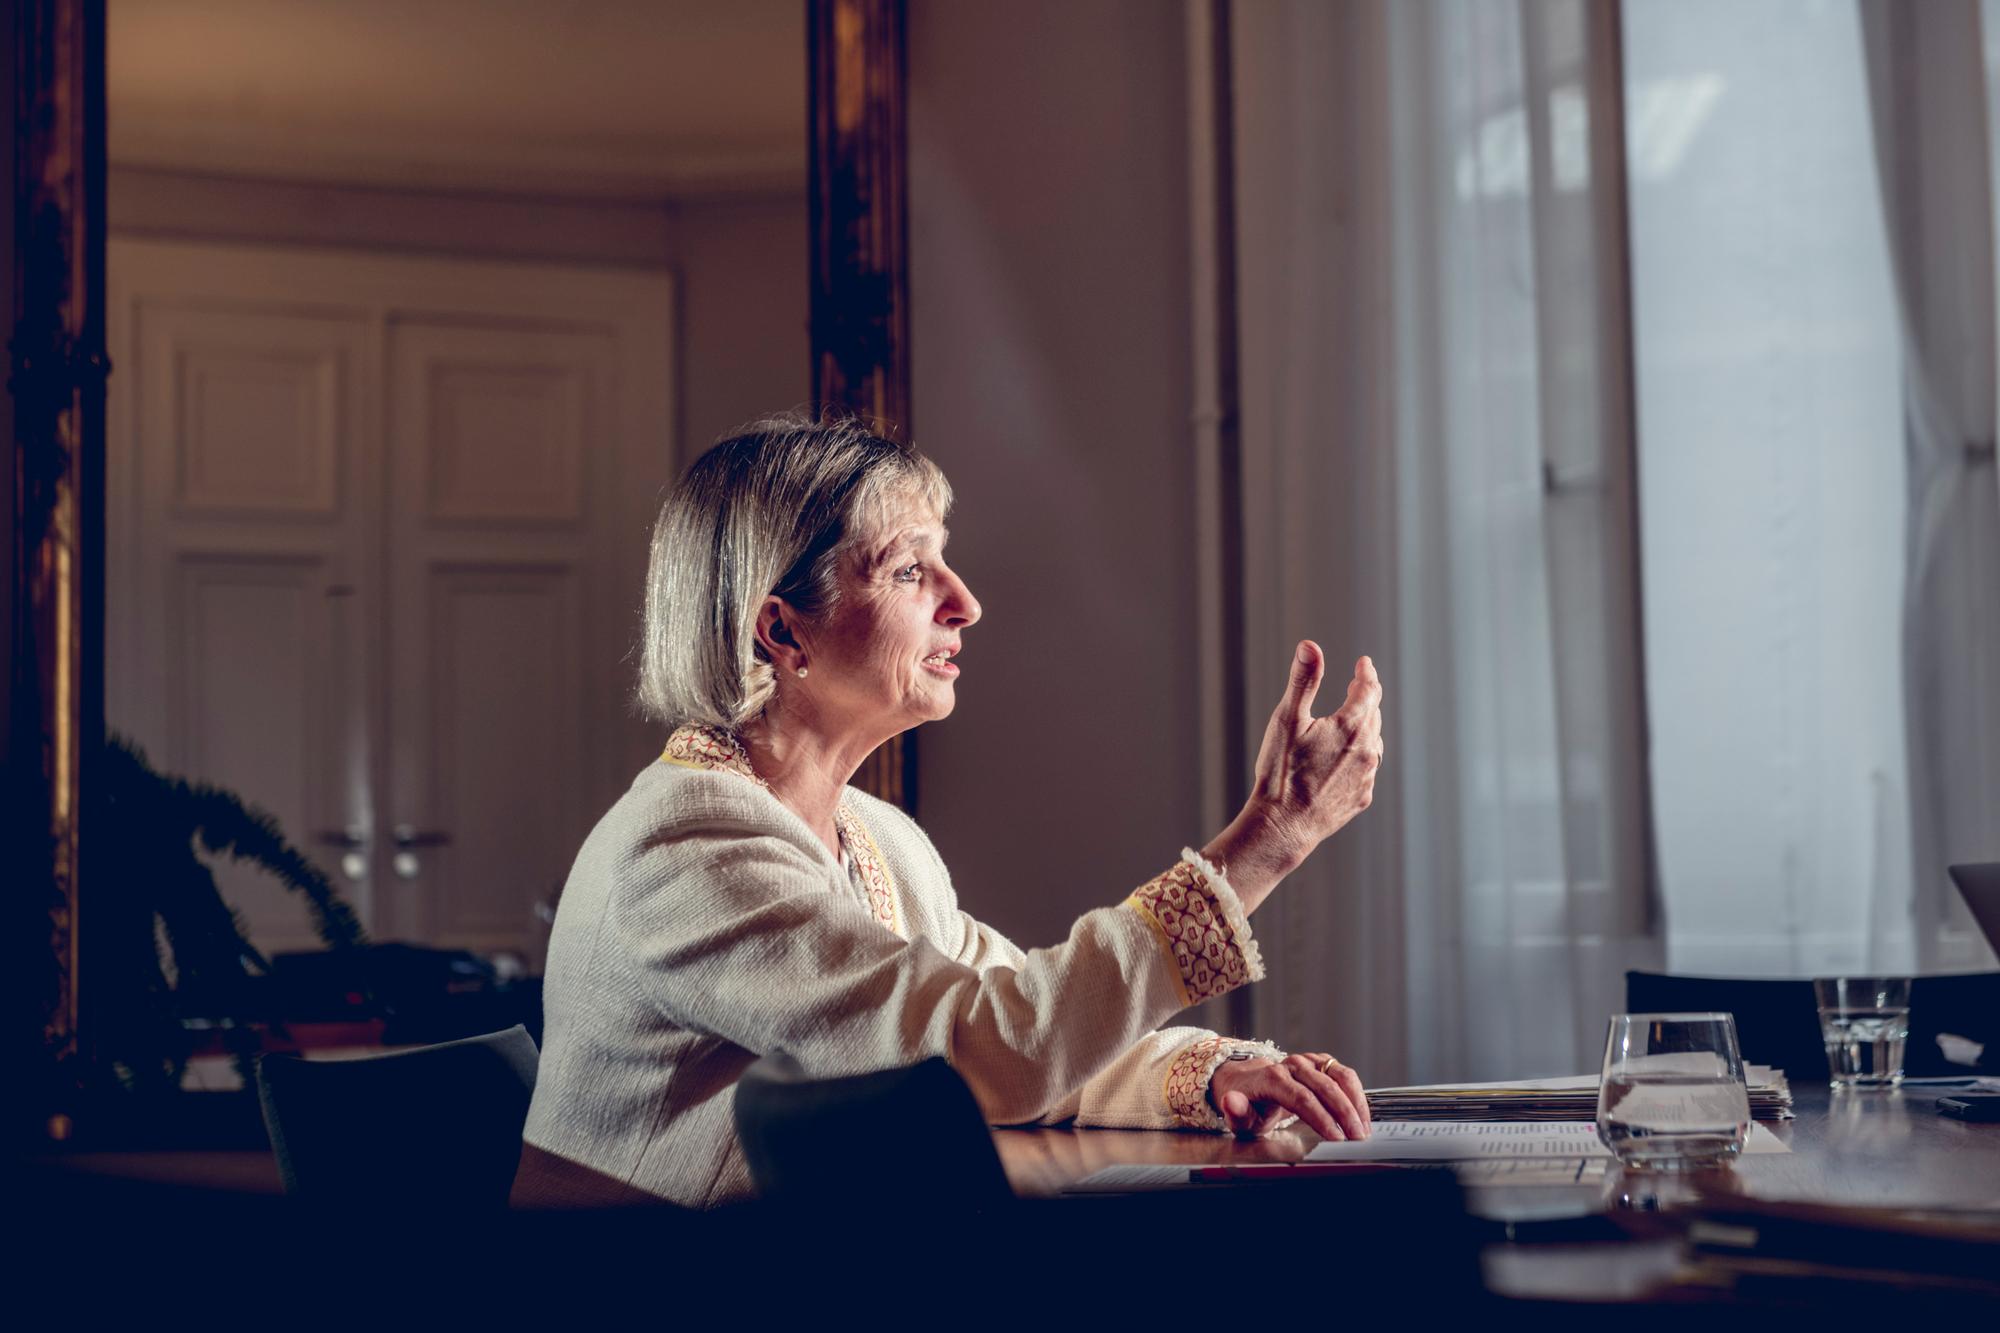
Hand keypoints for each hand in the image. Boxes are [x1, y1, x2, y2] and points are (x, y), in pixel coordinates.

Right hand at [1203, 644, 1384, 911]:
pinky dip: (1360, 758)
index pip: (1369, 690)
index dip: (1366, 674)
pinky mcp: (1360, 799)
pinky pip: (1366, 771)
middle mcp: (1368, 750)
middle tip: (1358, 687)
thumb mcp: (1287, 719)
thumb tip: (1311, 645)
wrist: (1283, 826)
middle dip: (1366, 698)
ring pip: (1374, 744)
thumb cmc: (1281, 771)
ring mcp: (1367, 778)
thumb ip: (1303, 680)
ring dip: (1366, 728)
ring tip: (1355, 722)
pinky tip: (1345, 760)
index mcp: (1352, 726)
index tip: (1364, 664)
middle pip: (1373, 716)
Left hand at [1209, 1051, 1371, 1141]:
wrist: (1249, 1082)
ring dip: (1356, 1103)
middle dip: (1344, 1114)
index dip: (1321, 1118)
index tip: (1336, 1138)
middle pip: (1325, 1087)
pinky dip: (1357, 1094)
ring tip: (1364, 1129)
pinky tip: (1362, 1114)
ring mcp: (1308, 1061)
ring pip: (1340, 1076)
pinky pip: (1344, 1075)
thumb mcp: (1237, 1115)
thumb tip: (1232, 1102)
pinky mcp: (1320, 1062)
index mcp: (1272, 1077)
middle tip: (1357, 1138)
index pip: (1302, 1098)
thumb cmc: (1247, 1103)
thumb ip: (1236, 1111)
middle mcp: (1292, 1065)